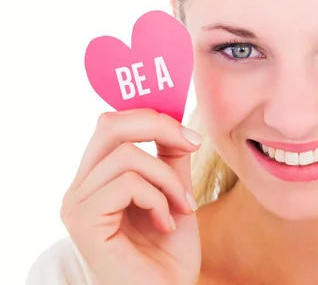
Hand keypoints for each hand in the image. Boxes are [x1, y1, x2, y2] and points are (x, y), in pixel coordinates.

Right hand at [60, 109, 201, 284]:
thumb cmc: (167, 250)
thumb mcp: (173, 189)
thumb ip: (169, 155)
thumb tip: (175, 120)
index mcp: (97, 176)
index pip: (113, 123)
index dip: (151, 115)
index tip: (190, 134)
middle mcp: (80, 187)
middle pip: (111, 124)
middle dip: (159, 127)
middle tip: (192, 144)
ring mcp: (77, 204)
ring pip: (127, 155)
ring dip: (166, 178)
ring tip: (180, 206)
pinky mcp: (84, 222)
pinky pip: (127, 184)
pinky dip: (157, 199)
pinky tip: (165, 224)